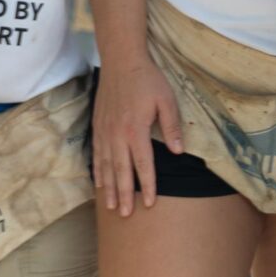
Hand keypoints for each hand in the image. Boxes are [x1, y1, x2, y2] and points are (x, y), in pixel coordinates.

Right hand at [92, 56, 183, 215]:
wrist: (122, 61)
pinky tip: (100, 183)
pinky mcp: (98, 126)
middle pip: (121, 171)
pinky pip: (97, 155)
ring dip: (109, 188)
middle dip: (124, 194)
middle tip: (126, 215)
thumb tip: (179, 151)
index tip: (149, 203)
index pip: (143, 164)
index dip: (146, 185)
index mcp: (136, 130)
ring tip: (112, 206)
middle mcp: (117, 135)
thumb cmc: (148, 80)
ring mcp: (105, 132)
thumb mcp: (167, 100)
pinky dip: (98, 171)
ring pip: (105, 166)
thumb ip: (172, 126)